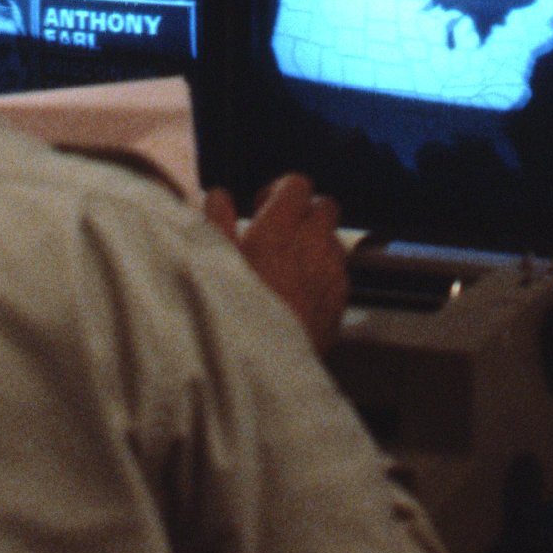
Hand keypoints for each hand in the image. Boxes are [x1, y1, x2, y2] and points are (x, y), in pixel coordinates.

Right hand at [208, 172, 349, 352]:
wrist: (262, 367)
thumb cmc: (230, 311)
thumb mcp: (211, 261)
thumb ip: (216, 221)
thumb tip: (219, 197)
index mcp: (282, 226)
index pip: (297, 184)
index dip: (279, 191)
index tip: (261, 207)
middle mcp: (315, 243)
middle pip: (325, 208)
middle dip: (304, 214)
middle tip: (277, 233)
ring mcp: (333, 272)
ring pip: (333, 242)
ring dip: (314, 245)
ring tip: (284, 266)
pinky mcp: (340, 302)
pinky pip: (338, 275)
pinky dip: (321, 276)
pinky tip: (297, 295)